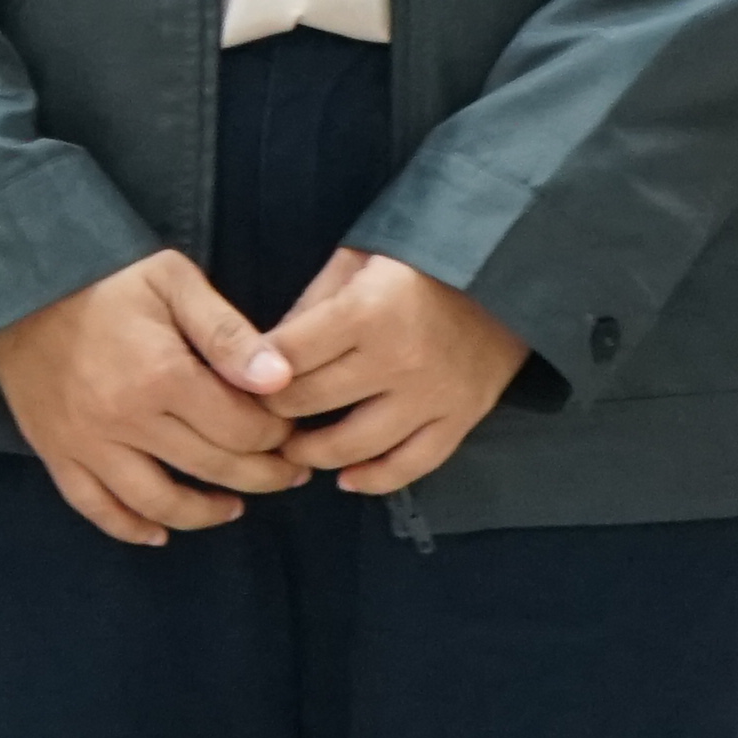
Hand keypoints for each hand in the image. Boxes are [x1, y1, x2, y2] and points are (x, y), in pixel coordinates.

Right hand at [0, 251, 307, 546]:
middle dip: (263, 475)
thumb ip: (227, 332)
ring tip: (235, 507)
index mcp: (163, 375)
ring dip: (206, 514)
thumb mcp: (172, 280)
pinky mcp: (55, 451)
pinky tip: (160, 533)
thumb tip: (280, 381)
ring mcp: (87, 442)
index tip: (289, 428)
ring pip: (159, 502)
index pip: (243, 429)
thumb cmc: (103, 275)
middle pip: (213, 468)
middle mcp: (126, 419)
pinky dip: (131, 529)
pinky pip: (97, 507)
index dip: (277, 434)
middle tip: (286, 473)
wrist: (16, 279)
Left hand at [265, 248, 531, 495]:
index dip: (251, 372)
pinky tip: (345, 479)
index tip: (233, 380)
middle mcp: (398, 360)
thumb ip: (310, 306)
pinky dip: (374, 480)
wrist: (505, 270)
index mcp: (366, 311)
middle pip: (312, 402)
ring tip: (291, 448)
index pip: (286, 357)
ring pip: (354, 445)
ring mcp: (432, 396)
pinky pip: (412, 466)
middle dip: (273, 412)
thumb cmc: (417, 258)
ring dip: (312, 453)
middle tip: (254, 415)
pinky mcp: (460, 419)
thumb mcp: (355, 261)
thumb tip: (263, 353)